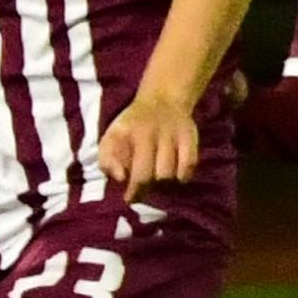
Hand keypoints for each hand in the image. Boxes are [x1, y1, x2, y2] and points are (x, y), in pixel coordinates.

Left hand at [94, 86, 208, 188]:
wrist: (162, 99)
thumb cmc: (133, 125)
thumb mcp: (111, 136)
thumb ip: (107, 159)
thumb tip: (120, 178)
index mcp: (129, 133)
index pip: (134, 170)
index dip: (133, 189)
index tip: (129, 198)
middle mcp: (152, 133)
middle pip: (153, 175)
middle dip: (147, 187)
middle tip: (143, 188)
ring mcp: (173, 135)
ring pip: (169, 173)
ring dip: (163, 181)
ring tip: (157, 177)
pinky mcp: (190, 137)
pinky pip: (190, 165)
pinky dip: (183, 174)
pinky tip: (175, 174)